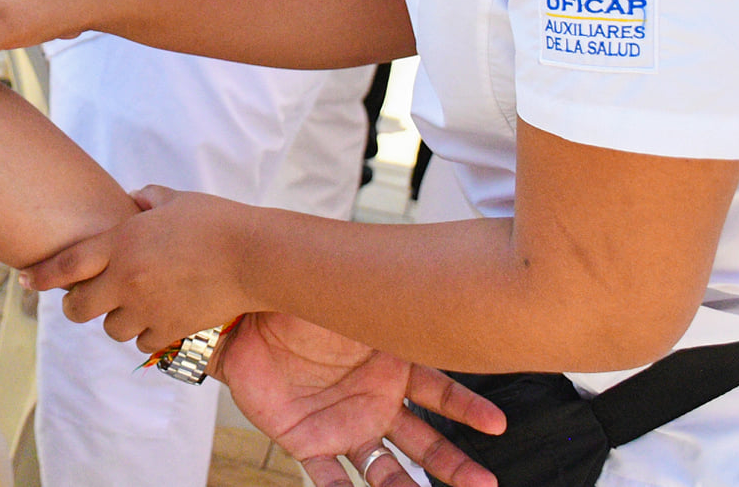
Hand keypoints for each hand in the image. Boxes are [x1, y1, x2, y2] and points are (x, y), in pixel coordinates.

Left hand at [24, 186, 253, 349]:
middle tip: (84, 299)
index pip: (65, 264)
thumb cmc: (215, 220)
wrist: (252, 256)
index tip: (23, 280)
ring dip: (115, 319)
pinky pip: (142, 343)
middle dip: (77, 305)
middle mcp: (126, 279)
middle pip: (78, 308)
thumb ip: (145, 199)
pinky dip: (144, 334)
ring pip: (110, 329)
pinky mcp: (171, 329)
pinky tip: (156, 320)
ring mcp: (147, 307)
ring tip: (130, 306)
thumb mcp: (173, 199)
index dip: (40, 275)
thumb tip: (133, 201)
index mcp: (121, 242)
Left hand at [215, 312, 504, 486]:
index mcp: (392, 365)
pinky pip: (329, 476)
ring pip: (385, 466)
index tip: (497, 425)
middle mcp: (374, 400)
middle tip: (484, 483)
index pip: (440, 393)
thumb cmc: (297, 297)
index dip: (468, 410)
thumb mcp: (351, 297)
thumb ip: (387, 302)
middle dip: (453, 464)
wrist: (242, 315)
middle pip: (423, 440)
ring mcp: (343, 424)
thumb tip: (431, 273)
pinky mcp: (308, 441)